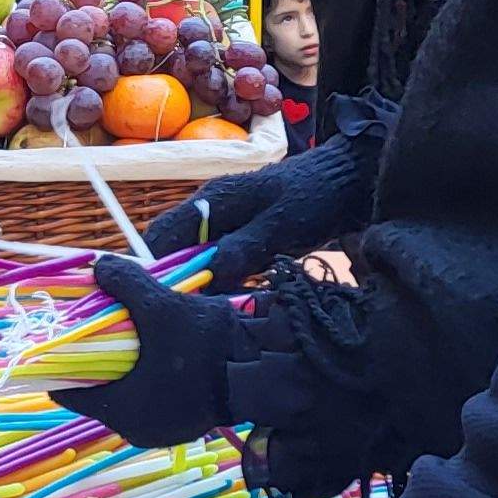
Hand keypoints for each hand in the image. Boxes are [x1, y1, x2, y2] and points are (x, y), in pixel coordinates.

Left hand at [48, 255, 247, 446]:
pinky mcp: (186, 425)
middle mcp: (137, 430)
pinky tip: (156, 351)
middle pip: (99, 394)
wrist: (265, 365)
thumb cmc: (204, 343)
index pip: (69, 393)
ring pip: (127, 397)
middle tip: (96, 329)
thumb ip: (123, 283)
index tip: (62, 337)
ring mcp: (164, 431)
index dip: (61, 363)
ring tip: (128, 336)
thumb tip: (98, 266)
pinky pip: (153, 401)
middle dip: (95, 362)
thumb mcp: (159, 305)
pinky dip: (147, 378)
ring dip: (124, 369)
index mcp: (122, 412)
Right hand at [142, 137, 375, 288]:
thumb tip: (205, 276)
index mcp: (211, 201)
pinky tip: (234, 300)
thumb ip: (242, 249)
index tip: (152, 299)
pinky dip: (220, 282)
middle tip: (183, 313)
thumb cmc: (314, 198)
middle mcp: (209, 211)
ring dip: (199, 284)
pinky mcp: (241, 238)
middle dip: (173, 280)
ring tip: (208, 311)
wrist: (348, 183)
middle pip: (173, 249)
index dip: (149, 266)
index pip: (162, 234)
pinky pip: (218, 264)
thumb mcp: (280, 226)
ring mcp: (224, 224)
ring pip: (195, 260)